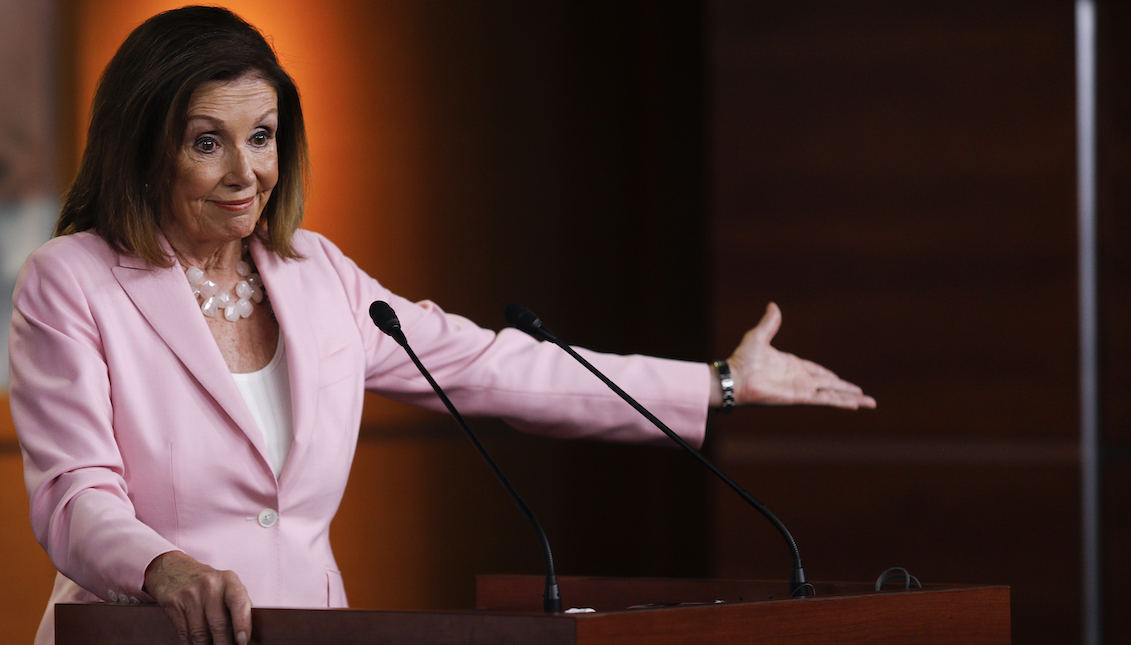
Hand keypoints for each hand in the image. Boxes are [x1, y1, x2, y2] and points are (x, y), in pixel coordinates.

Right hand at [143, 551, 251, 644]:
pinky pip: (184, 634)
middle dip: (224, 644)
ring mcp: (189, 594)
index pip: (238, 602)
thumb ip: (238, 605)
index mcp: (228, 580)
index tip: (243, 641)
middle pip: (218, 624)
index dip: (242, 624)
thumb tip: (247, 633)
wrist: (173, 568)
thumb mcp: (226, 585)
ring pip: (200, 634)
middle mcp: (209, 585)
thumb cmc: (208, 583)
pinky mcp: (173, 604)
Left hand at [714, 302, 875, 409]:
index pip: (815, 371)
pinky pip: (825, 399)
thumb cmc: (742, 359)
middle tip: (863, 394)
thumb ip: (770, 323)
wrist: (735, 377)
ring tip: (869, 403)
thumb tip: (773, 305)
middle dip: (847, 389)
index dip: (828, 375)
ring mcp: (801, 389)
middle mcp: (799, 379)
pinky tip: (855, 405)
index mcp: (791, 366)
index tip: (839, 379)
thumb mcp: (758, 336)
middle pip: (830, 385)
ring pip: (833, 394)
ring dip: (851, 398)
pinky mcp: (800, 397)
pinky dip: (841, 402)